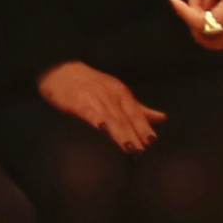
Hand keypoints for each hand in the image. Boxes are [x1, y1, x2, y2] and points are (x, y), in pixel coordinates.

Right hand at [38, 59, 162, 153]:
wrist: (59, 69)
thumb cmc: (90, 84)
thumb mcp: (117, 92)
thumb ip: (138, 108)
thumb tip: (163, 118)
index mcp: (122, 93)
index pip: (136, 113)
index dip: (144, 128)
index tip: (152, 143)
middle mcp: (111, 95)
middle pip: (126, 118)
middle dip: (136, 134)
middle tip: (144, 152)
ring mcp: (95, 98)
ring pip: (112, 118)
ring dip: (122, 134)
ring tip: (131, 149)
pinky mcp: (78, 102)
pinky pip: (91, 113)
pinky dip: (99, 121)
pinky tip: (104, 130)